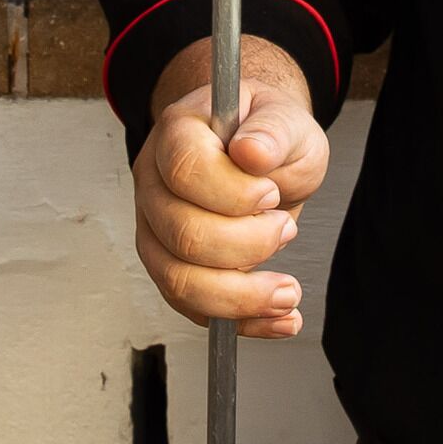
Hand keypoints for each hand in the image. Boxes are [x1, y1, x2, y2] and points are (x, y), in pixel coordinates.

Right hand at [134, 35, 333, 338]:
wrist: (262, 155)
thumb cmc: (268, 136)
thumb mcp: (286, 121)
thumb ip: (273, 132)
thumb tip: (252, 152)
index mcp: (177, 133)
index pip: (184, 169)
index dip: (232, 192)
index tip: (271, 194)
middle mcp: (154, 183)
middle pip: (181, 233)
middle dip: (245, 245)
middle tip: (284, 229)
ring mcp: (156, 229)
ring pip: (178, 280)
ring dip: (240, 297)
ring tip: (288, 291)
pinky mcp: (172, 268)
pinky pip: (194, 309)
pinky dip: (242, 322)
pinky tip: (279, 319)